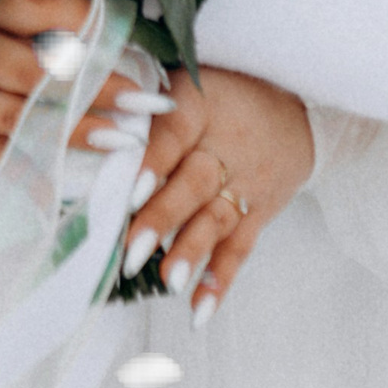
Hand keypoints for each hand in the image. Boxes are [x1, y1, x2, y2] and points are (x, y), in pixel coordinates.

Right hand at [0, 0, 161, 174]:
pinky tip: (70, 175)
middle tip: (143, 101)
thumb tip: (115, 19)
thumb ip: (41, 0)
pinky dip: (30, 168)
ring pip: (15, 117)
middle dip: (93, 88)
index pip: (36, 14)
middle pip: (30, 72)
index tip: (136, 43)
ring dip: (71, 131)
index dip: (89, 27)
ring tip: (120, 139)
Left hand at [119, 65, 311, 321]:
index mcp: (200, 106)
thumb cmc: (222, 92)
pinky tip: (198, 308)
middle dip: (162, 218)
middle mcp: (225, 147)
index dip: (154, 160)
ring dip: (190, 253)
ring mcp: (246, 184)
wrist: (298, 105)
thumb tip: (89, 125)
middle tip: (131, 251)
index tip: (131, 189)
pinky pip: (240, 248)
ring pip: (215, 220)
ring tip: (165, 281)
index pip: (175, 132)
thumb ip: (143, 101)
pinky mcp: (260, 213)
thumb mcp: (186, 79)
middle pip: (193, 183)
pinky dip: (221, 280)